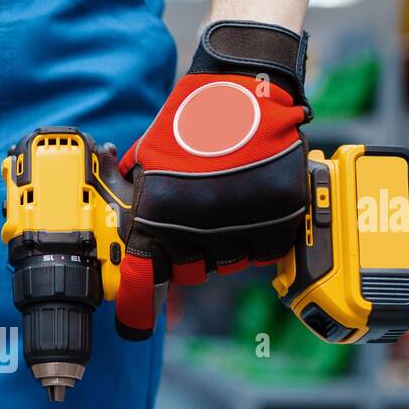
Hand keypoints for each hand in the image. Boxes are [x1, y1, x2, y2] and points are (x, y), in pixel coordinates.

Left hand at [114, 20, 311, 339]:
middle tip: (196, 227)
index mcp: (158, 216)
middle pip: (192, 270)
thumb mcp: (150, 154)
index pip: (146, 276)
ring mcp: (240, 224)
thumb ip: (139, 192)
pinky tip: (253, 212)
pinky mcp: (279, 215)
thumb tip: (129, 223)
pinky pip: (268, 249)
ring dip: (226, 243)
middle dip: (190, 255)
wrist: (242, 84)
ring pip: (231, 260)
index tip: (134, 323)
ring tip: (227, 207)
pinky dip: (262, 237)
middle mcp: (196, 227)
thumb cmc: (193, 116)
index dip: (138, 304)